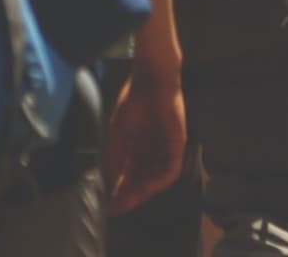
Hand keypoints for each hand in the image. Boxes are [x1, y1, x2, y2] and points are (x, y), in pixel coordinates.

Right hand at [104, 56, 185, 214]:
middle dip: (130, 196)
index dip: (120, 191)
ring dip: (143, 192)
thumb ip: (114, 159)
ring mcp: (165, 148)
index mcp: (137, 146)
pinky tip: (147, 188)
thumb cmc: (133, 100)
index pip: (129, 175)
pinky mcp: (178, 144)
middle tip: (118, 209)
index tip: (109, 206)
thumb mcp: (118, 133)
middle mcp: (151, 150)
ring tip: (129, 201)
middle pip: (141, 180)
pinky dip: (159, 181)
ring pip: (155, 178)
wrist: (151, 79)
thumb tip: (109, 184)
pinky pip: (171, 170)